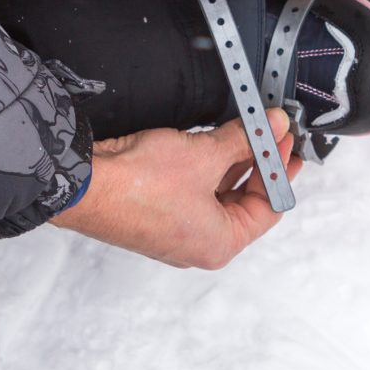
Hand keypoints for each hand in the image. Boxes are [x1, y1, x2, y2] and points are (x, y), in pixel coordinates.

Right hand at [52, 110, 304, 269]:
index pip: (268, 208)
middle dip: (258, 163)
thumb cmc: (140, 187)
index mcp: (220, 244)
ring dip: (232, 160)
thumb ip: (244, 139)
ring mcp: (175, 229)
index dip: (280, 169)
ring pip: (217, 192)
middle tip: (271, 131)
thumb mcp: (205, 156)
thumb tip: (271, 125)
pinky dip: (206, 165)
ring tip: (246, 129)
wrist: (82, 184)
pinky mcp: (155, 212)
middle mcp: (199, 243)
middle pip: (243, 200)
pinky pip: (193, 189)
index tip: (286, 140)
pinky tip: (214, 139)